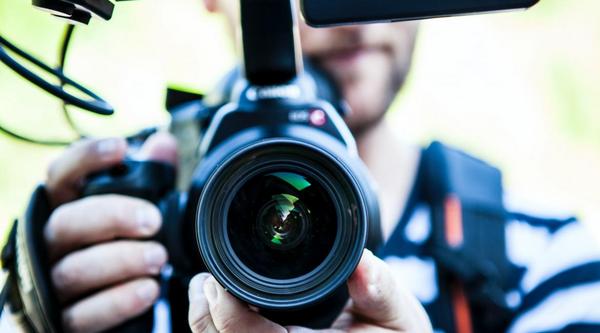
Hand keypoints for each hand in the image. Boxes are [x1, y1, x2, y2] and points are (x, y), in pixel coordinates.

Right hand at [44, 133, 177, 332]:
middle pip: (67, 222)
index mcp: (66, 209)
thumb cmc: (116, 248)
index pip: (61, 176)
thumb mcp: (134, 212)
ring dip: (121, 261)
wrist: (102, 307)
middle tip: (152, 221)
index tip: (121, 148)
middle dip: (112, 217)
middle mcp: (51, 244)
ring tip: (158, 258)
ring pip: (74, 270)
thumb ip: (150, 179)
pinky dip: (118, 301)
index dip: (85, 159)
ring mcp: (52, 284)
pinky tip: (147, 290)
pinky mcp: (63, 320)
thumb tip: (164, 144)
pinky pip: (84, 314)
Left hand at [188, 250, 432, 332]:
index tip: (216, 280)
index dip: (225, 313)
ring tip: (207, 289)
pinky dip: (220, 327)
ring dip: (208, 322)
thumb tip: (364, 264)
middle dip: (205, 315)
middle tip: (205, 280)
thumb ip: (381, 291)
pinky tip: (223, 306)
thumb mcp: (400, 315)